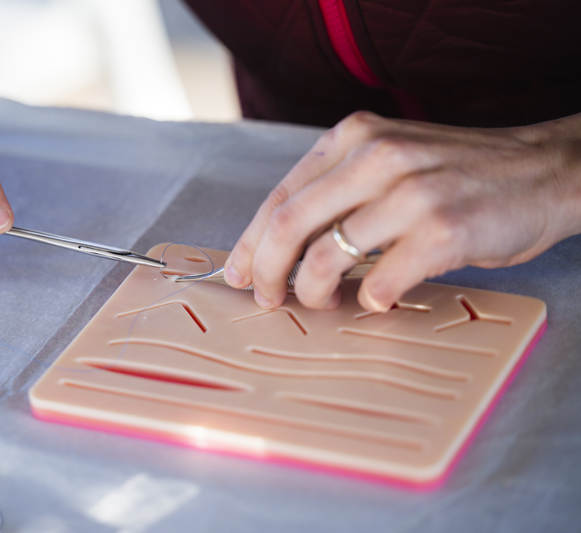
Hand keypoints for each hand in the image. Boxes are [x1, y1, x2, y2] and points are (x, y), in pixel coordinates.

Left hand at [224, 111, 580, 310]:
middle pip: (288, 225)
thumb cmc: (459, 174)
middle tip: (268, 298)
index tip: (240, 272)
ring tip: (323, 303)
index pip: (280, 196)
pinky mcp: (442, 230)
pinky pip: (378, 282)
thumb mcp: (390, 160)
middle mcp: (376, 157)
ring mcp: (410, 193)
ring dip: (312, 293)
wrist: (544, 171)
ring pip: (324, 258)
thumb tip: (282, 247)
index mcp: (354, 137)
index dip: (251, 242)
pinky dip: (368, 300)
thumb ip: (339, 191)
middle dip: (267, 272)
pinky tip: (377, 299)